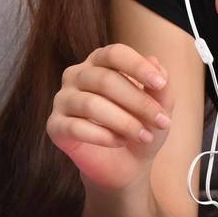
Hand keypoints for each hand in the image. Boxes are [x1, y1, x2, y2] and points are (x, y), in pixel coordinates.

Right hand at [48, 44, 174, 191]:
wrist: (127, 162)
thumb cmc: (143, 125)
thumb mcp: (160, 106)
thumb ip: (160, 86)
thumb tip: (154, 60)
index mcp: (101, 62)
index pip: (114, 54)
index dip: (137, 66)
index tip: (159, 84)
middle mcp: (77, 75)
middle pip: (105, 80)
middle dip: (139, 103)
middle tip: (163, 122)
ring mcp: (62, 99)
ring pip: (91, 104)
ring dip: (125, 122)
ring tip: (145, 136)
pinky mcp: (55, 126)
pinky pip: (76, 127)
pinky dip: (103, 136)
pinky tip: (121, 142)